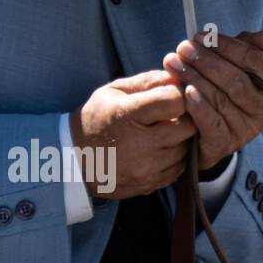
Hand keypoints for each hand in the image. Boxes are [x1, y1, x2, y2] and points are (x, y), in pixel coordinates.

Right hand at [69, 70, 195, 198]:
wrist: (74, 159)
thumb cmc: (97, 118)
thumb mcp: (115, 91)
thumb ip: (148, 81)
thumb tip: (179, 78)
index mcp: (128, 115)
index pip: (174, 101)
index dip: (179, 94)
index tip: (172, 95)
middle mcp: (139, 145)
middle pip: (188, 127)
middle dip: (185, 117)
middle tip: (172, 114)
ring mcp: (145, 169)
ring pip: (186, 149)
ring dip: (180, 139)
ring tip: (162, 132)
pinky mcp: (149, 184)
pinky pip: (179, 168)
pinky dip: (174, 158)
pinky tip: (158, 150)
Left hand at [162, 30, 262, 171]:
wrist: (203, 137)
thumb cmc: (219, 94)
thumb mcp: (233, 70)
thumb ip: (245, 51)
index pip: (256, 61)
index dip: (229, 46)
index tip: (202, 36)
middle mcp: (262, 110)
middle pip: (236, 80)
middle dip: (207, 61)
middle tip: (183, 48)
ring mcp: (244, 129)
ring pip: (221, 99)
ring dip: (195, 78)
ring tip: (174, 64)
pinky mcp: (224, 144)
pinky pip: (211, 122)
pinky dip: (199, 106)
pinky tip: (185, 91)